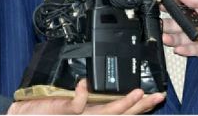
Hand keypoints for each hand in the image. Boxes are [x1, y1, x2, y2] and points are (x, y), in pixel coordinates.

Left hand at [7, 79, 164, 114]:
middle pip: (120, 113)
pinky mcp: (64, 112)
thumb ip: (83, 96)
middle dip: (140, 106)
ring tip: (138, 93)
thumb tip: (91, 84)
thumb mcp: (69, 103)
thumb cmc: (42, 112)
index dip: (140, 105)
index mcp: (93, 113)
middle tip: (156, 96)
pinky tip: (85, 83)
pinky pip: (76, 105)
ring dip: (122, 104)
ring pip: (105, 113)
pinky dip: (81, 95)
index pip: (121, 110)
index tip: (154, 96)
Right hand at [162, 0, 197, 57]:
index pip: (180, 9)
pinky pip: (194, 51)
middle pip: (177, 26)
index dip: (169, 8)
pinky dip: (185, 50)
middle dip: (166, 25)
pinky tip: (178, 47)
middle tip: (157, 24)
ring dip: (172, 39)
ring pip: (182, 39)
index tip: (158, 6)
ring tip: (165, 37)